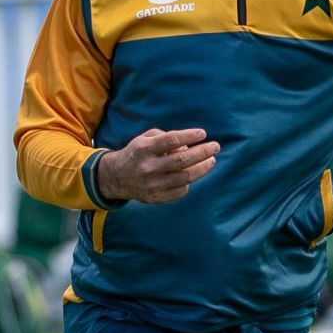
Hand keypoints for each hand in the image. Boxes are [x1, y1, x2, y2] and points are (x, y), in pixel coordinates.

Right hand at [95, 128, 219, 203]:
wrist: (117, 178)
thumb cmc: (138, 153)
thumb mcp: (145, 139)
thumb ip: (167, 137)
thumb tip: (190, 146)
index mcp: (144, 149)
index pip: (171, 140)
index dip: (189, 136)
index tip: (202, 133)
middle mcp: (148, 167)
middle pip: (182, 160)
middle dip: (203, 152)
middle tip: (215, 147)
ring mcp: (152, 185)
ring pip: (185, 177)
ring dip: (202, 168)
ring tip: (211, 160)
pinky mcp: (156, 198)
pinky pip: (181, 190)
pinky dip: (189, 181)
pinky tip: (192, 174)